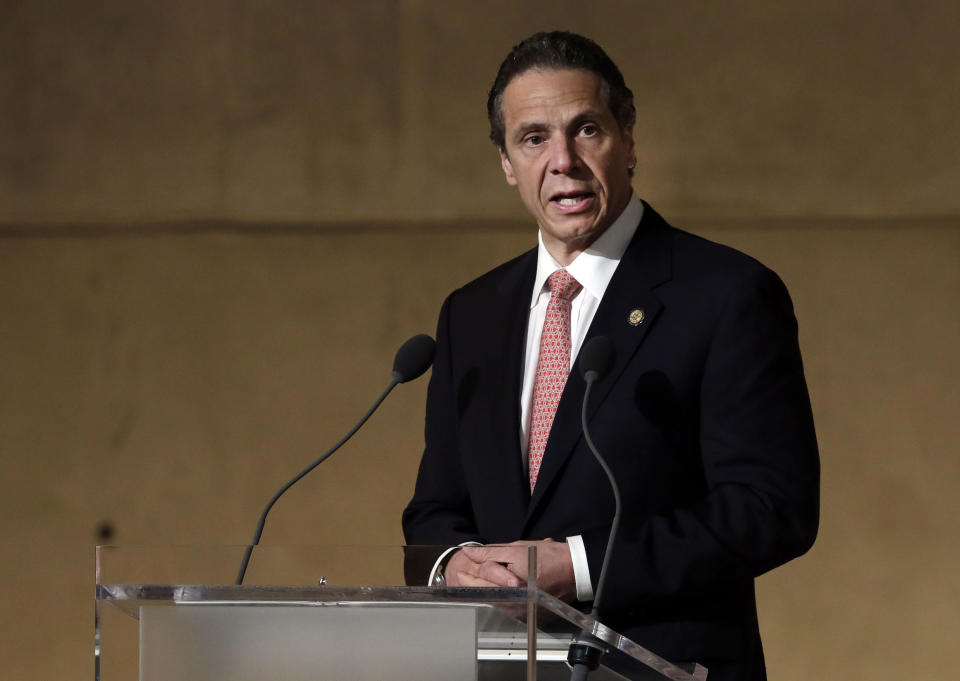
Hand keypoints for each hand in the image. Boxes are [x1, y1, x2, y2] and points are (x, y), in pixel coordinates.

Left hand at [450, 539, 576, 602]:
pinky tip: (502, 588)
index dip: (466, 579)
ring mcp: (523, 612)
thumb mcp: (516, 549)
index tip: (459, 573)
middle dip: (474, 586)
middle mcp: (515, 605)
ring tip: (482, 581)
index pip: (479, 587)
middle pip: (486, 598)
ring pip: (497, 604)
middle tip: (466, 576)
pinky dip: (502, 597)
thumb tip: (470, 552)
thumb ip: (490, 553)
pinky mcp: (530, 614)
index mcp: (510, 590)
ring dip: (488, 592)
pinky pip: (510, 607)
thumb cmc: (549, 558)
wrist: (574, 570)